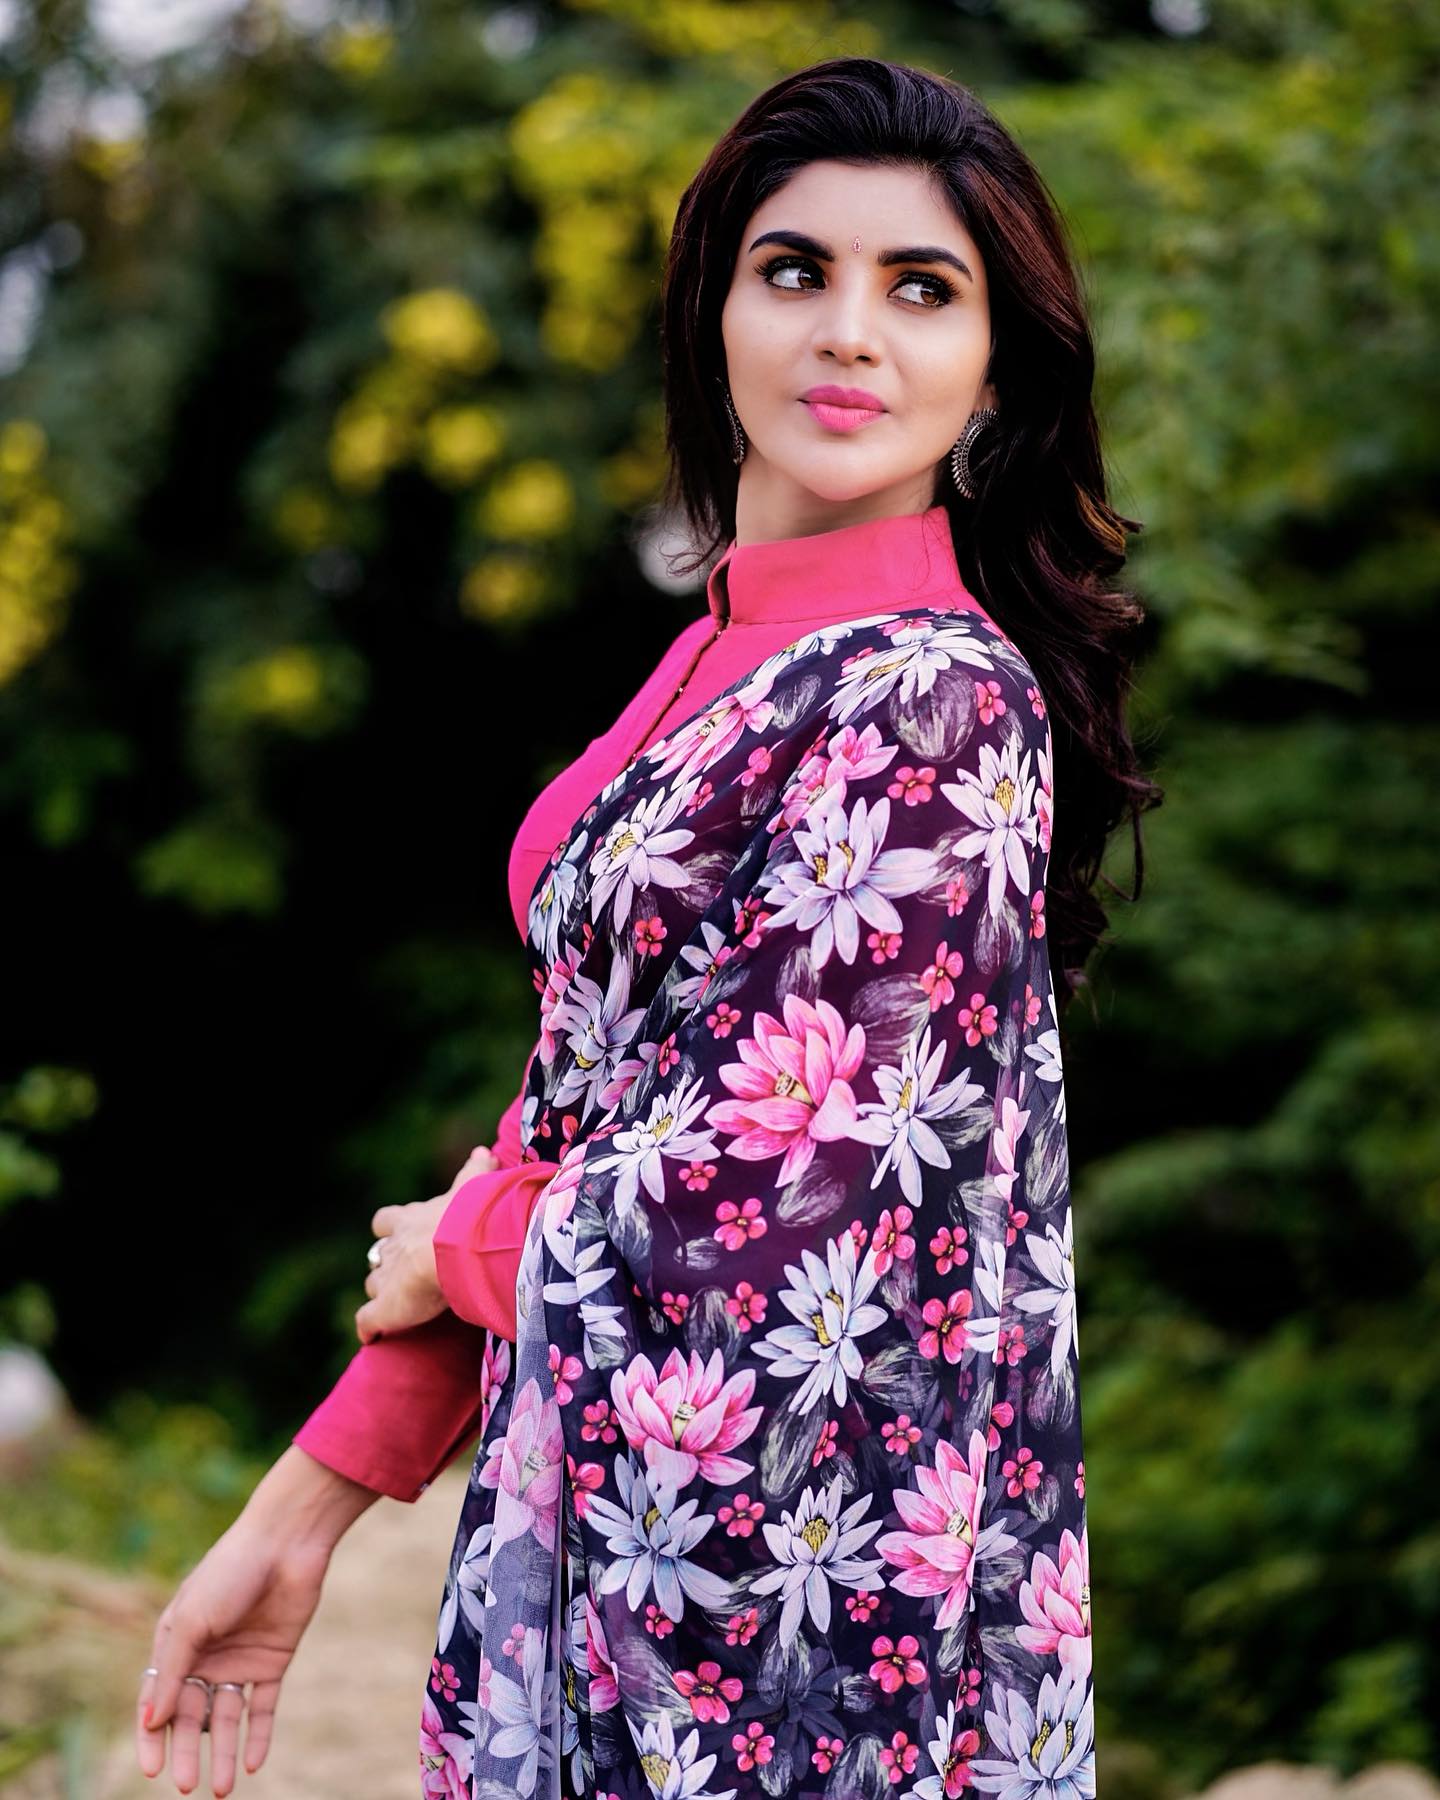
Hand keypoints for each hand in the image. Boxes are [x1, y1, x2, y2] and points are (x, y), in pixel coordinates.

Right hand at [135, 1517, 328, 1794]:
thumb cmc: (229, 1572)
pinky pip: (263, 1707)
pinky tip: (253, 1764)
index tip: (152, 1770)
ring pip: (228, 1718)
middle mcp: (207, 1656)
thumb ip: (171, 1672)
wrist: (286, 1541)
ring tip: (222, 1790)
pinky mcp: (273, 1661)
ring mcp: (241, 1660)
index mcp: (176, 1643)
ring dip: (224, 1752)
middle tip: (187, 1787)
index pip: (158, 1700)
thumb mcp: (191, 1622)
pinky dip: (258, 1735)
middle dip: (188, 1752)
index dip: (153, 1737)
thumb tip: (151, 1722)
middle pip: (192, 1716)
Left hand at [355, 1143, 501, 1343]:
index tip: (399, 1231)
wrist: (458, 1245)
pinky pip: (367, 1321)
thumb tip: (484, 1150)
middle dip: (386, 1261)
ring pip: (374, 1285)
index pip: (388, 1220)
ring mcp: (386, 1279)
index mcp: (410, 1220)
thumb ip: (475, 1170)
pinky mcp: (384, 1310)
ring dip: (382, 1292)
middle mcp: (393, 1247)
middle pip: (378, 1255)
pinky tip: (372, 1336)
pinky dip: (369, 1328)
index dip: (391, 1227)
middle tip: (401, 1270)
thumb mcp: (471, 1187)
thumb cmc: (467, 1215)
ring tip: (398, 1306)